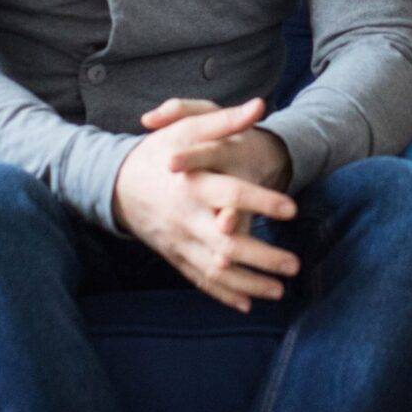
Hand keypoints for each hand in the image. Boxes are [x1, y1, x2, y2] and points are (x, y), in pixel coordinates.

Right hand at [112, 98, 300, 312]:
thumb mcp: (187, 128)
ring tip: (281, 291)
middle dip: (262, 257)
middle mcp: (186, 217)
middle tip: (295, 265)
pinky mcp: (175, 256)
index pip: (231, 193)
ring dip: (249, 283)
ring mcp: (180, 241)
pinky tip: (248, 305)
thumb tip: (259, 106)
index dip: (261, 201)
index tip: (292, 209)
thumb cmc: (159, 152)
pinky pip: (200, 280)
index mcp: (193, 184)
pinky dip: (223, 295)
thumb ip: (224, 120)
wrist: (116, 184)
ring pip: (216, 270)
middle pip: (227, 243)